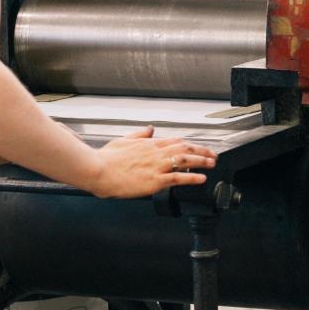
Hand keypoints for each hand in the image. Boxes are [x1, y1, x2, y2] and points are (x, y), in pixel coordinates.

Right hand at [91, 126, 216, 198]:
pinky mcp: (155, 180)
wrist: (96, 170)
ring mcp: (156, 166)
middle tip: (212, 154)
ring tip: (212, 163)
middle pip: (185, 148)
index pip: (175, 141)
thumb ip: (139, 134)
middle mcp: (156, 152)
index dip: (189, 145)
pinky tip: (201, 178)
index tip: (197, 147)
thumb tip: (150, 129)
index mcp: (148, 144)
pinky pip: (178, 178)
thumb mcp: (123, 140)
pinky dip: (192, 177)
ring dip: (202, 161)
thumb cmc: (105, 158)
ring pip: (186, 160)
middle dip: (201, 151)